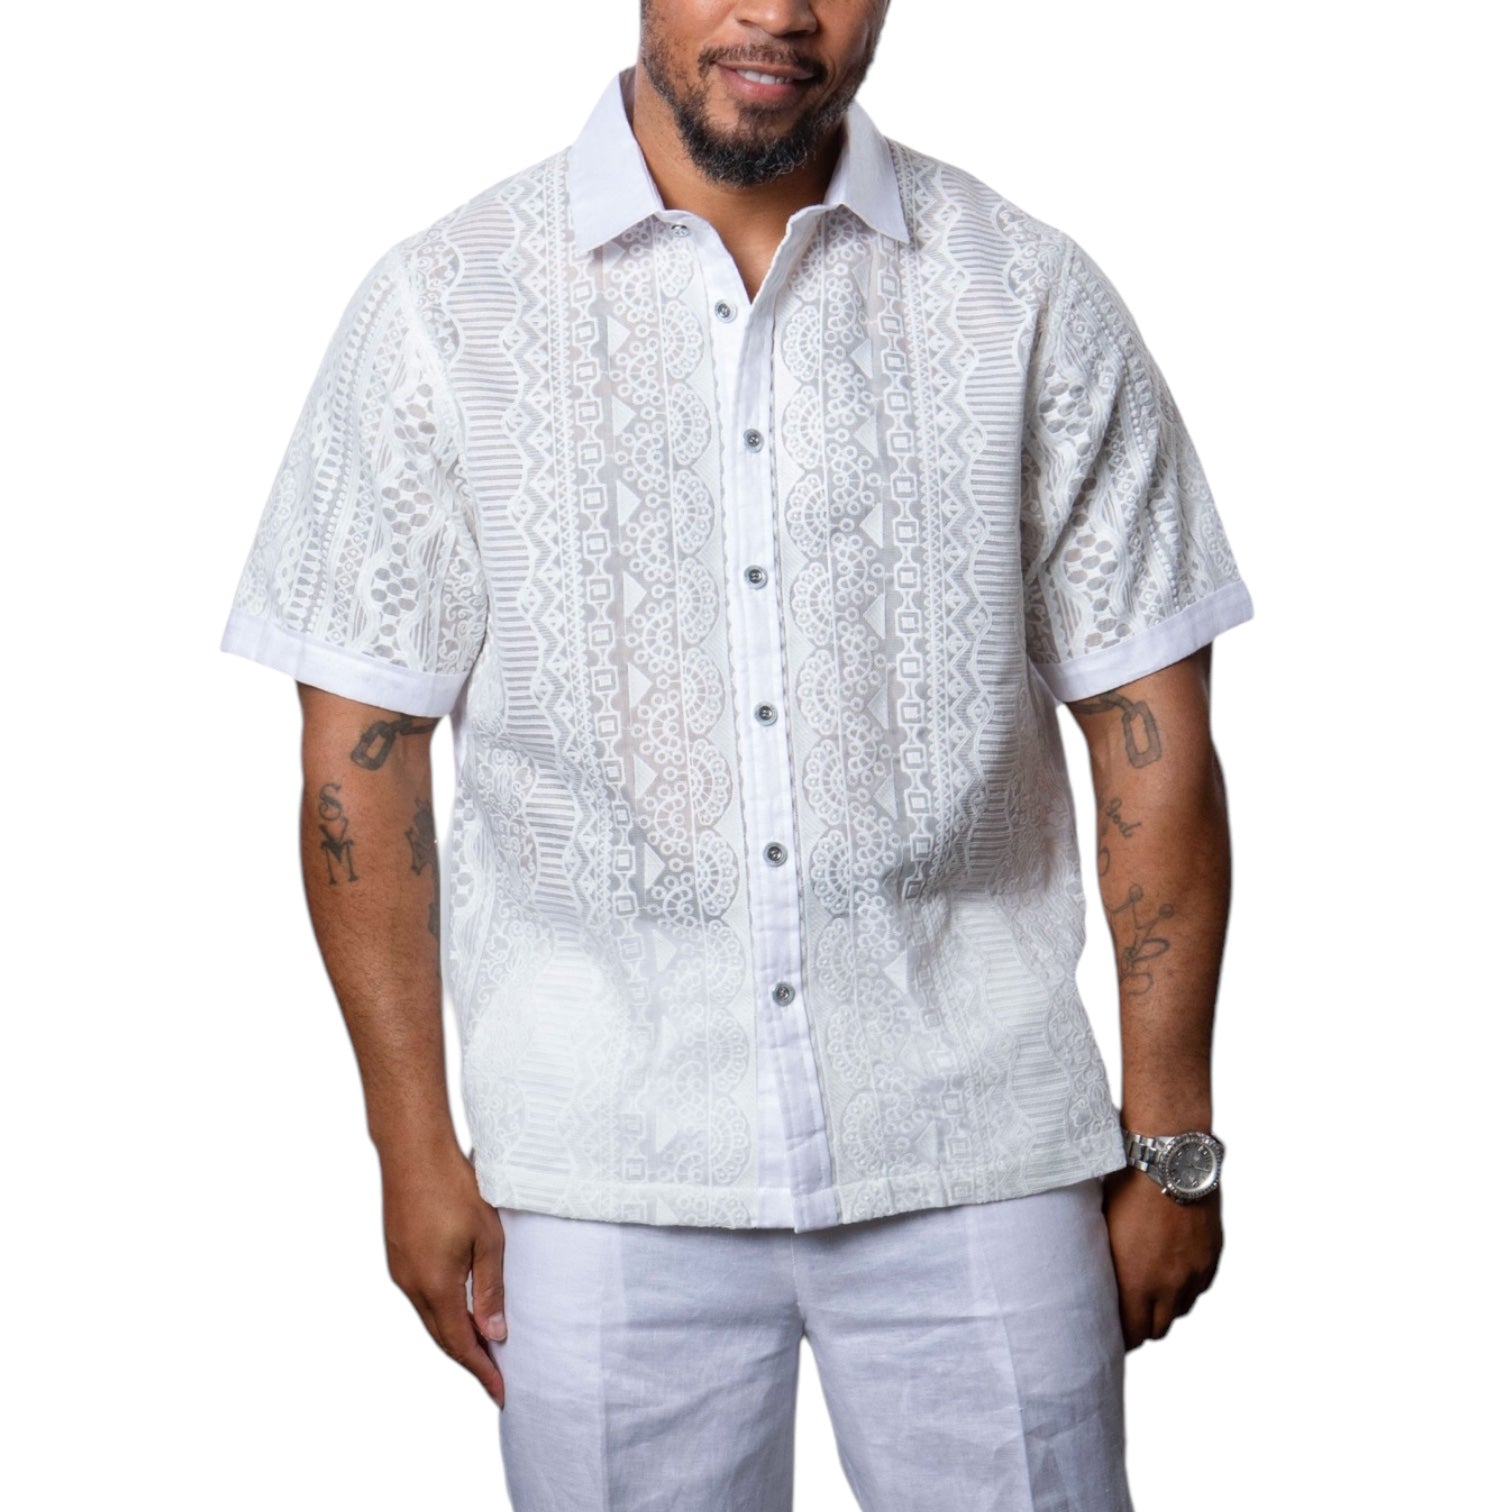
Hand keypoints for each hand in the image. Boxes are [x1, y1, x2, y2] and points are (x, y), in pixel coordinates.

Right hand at [379, 1143, 507, 1406]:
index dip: (482, 1371)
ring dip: (454, 1336)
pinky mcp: (398, 1254)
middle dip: (469, 1360)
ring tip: (484, 1347)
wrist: (413, 1150)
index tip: (501, 1393)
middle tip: (496, 1377)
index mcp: (435, 1286)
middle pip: (442, 1336)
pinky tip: (458, 1308)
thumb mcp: (487, 1239)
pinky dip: (441, 1313)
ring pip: (429, 1317)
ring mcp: (400, 1269)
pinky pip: (421, 1296)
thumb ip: (490, 1290)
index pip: (460, 1344)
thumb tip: (494, 1335)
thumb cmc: (455, 1187)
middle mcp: (411, 1285)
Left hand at [1101, 1164, 1222, 1350]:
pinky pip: (1198, 1287)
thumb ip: (1109, 1264)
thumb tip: (1099, 1283)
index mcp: (1134, 1281)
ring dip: (1165, 1306)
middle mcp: (1168, 1285)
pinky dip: (1186, 1286)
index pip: (1131, 1333)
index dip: (1121, 1336)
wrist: (1168, 1158)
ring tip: (1150, 1291)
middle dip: (1142, 1325)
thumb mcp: (1104, 1228)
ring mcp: (1193, 1273)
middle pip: (1157, 1329)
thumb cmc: (1125, 1186)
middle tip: (1129, 1314)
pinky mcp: (1210, 1257)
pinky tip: (1173, 1272)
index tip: (1112, 1331)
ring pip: (1180, 1309)